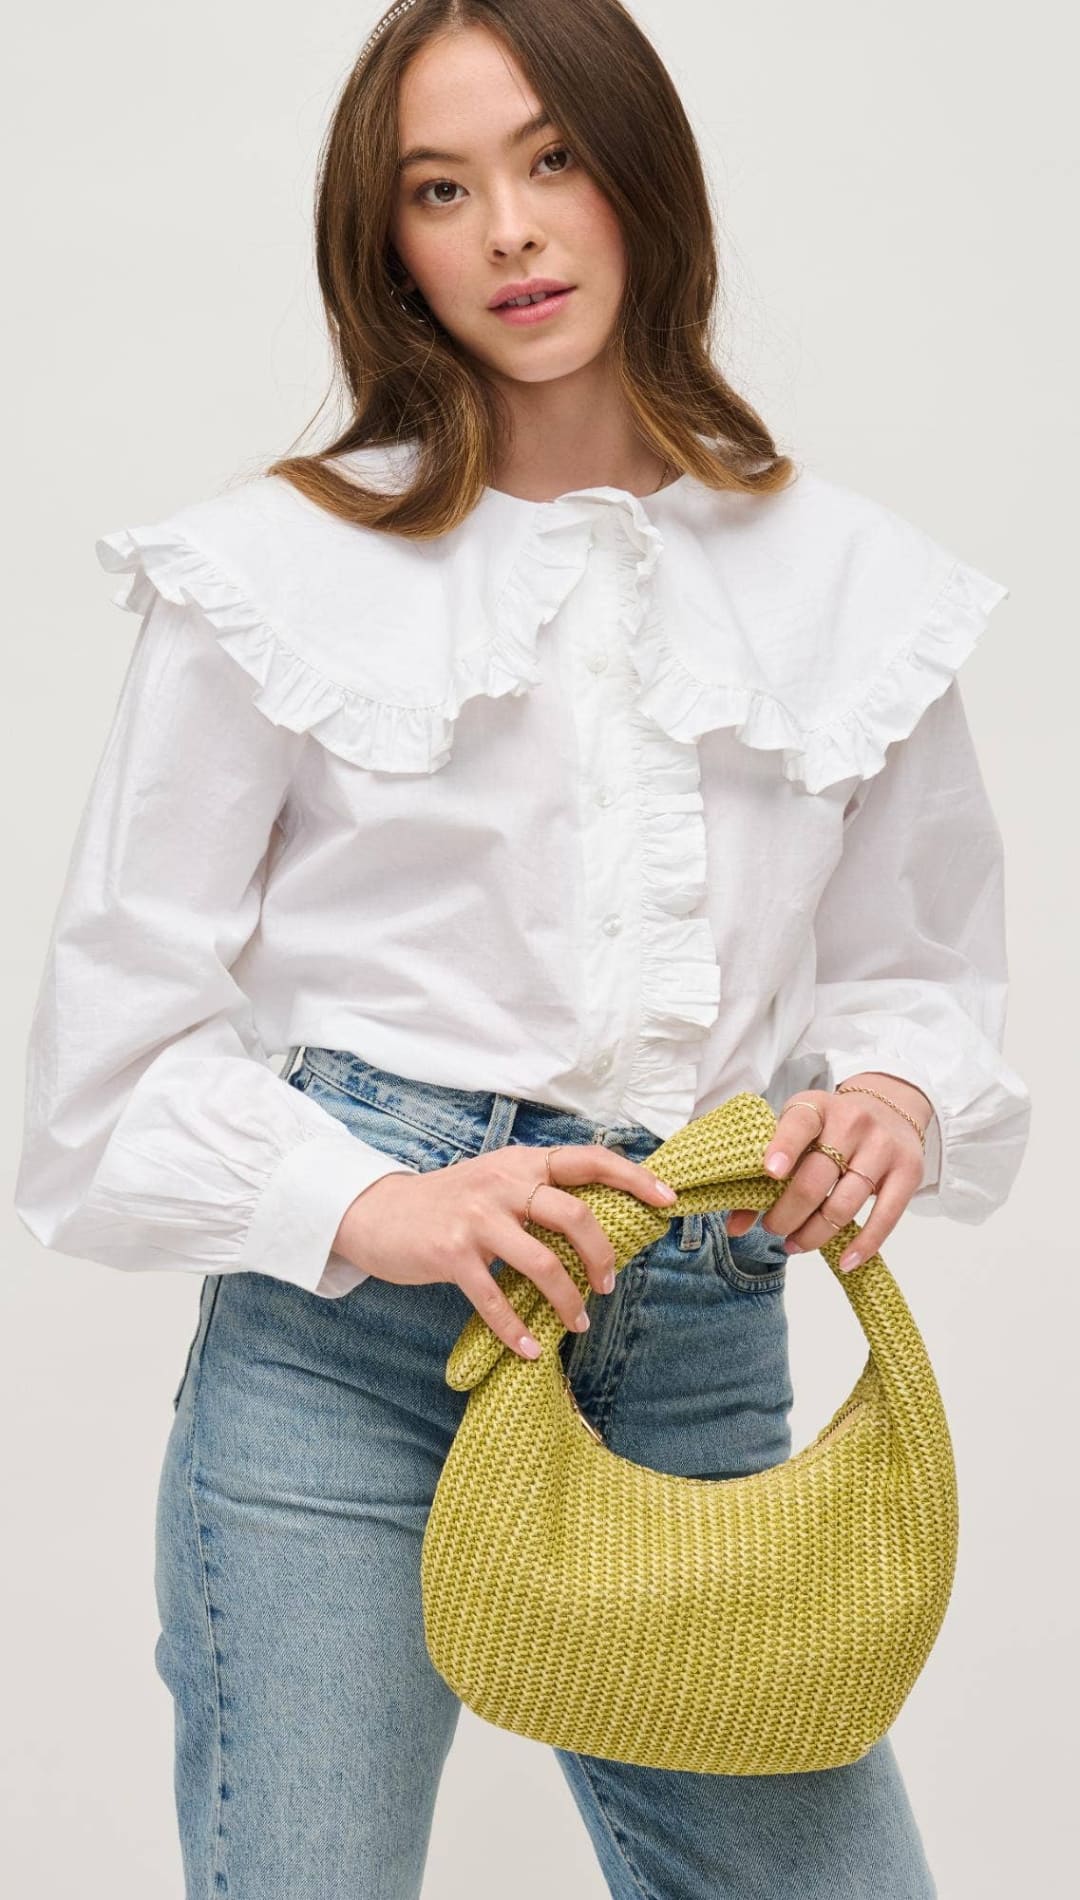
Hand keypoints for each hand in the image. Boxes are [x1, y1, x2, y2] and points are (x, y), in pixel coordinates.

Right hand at [333, 1143, 677, 1356]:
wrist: (379, 1213)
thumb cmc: (450, 1203)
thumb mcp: (497, 1181)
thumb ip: (539, 1192)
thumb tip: (599, 1223)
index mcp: (522, 1162)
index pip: (588, 1159)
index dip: (633, 1177)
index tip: (667, 1200)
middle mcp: (503, 1183)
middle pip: (574, 1214)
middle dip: (601, 1255)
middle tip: (608, 1284)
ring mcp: (477, 1218)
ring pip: (541, 1262)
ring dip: (567, 1300)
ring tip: (578, 1322)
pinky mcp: (452, 1253)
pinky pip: (495, 1299)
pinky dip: (517, 1330)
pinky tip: (529, 1349)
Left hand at [723, 1072, 932, 1271]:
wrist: (891, 1106)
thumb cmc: (831, 1128)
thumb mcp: (797, 1133)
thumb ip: (764, 1173)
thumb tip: (736, 1226)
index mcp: (817, 1107)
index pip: (798, 1125)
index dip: (783, 1148)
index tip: (769, 1172)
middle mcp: (852, 1122)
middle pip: (815, 1179)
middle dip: (787, 1214)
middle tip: (773, 1228)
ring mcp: (883, 1147)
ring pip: (843, 1205)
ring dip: (815, 1234)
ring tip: (795, 1244)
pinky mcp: (908, 1171)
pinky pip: (885, 1217)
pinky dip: (864, 1245)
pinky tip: (844, 1262)